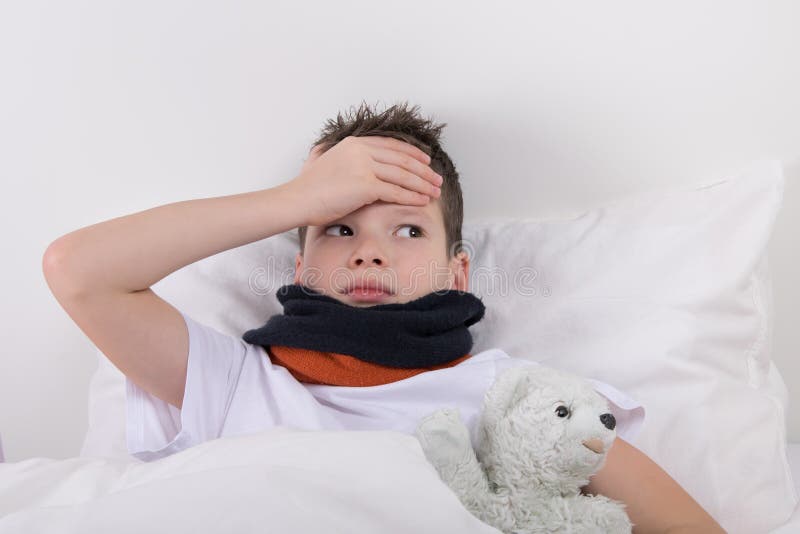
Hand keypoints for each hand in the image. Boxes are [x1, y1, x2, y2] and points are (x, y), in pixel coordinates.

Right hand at [287, 135, 442, 226]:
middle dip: (423, 171)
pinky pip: (396, 191)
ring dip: (422, 184)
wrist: (297, 199)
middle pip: (401, 160)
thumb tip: (339, 155)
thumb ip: (339, 156)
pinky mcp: (364, 185)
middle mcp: (361, 151)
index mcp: (354, 143)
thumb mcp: (325, 161)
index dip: (412, 153)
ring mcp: (363, 166)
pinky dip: (412, 197)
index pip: (392, 146)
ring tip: (435, 192)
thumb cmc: (309, 188)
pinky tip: (423, 201)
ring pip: (402, 176)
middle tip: (437, 179)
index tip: (426, 161)